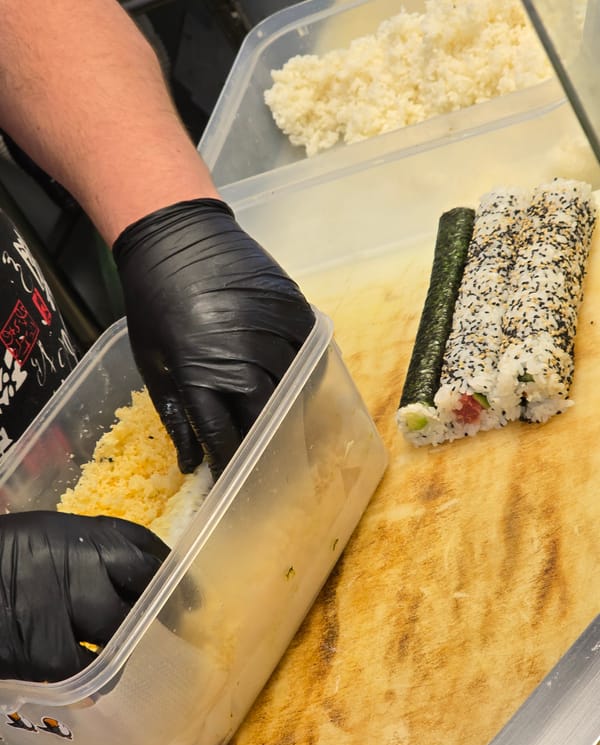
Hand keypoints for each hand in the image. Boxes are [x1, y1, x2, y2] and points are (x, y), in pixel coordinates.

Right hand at [0, 511, 168, 681]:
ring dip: (127, 651)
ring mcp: (61, 609)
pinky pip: (83, 672)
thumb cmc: (4, 553)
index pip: (147, 553)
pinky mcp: (40, 650)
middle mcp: (80, 566)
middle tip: (178, 634)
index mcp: (83, 535)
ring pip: (119, 637)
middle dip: (163, 618)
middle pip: (143, 596)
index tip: (192, 598)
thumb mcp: (50, 536)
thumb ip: (91, 553)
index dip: (176, 578)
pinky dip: (92, 681)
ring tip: (129, 660)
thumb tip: (138, 578)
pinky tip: (93, 685)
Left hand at [112, 199, 315, 479]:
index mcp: (200, 373)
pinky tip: (294, 377)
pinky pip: (308, 349)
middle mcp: (243, 355)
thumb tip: (191, 462)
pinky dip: (303, 368)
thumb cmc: (154, 301)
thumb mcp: (152, 362)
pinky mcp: (292, 306)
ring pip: (294, 385)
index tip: (232, 477)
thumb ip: (175, 414)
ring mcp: (273, 328)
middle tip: (265, 454)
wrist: (175, 236)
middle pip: (266, 416)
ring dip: (289, 406)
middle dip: (264, 441)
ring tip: (286, 421)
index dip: (230, 462)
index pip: (225, 436)